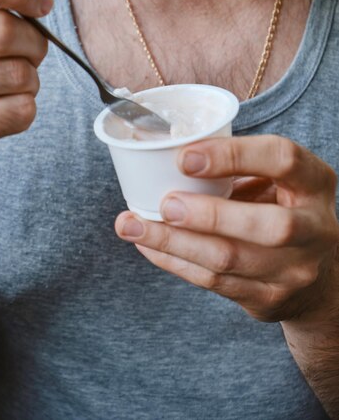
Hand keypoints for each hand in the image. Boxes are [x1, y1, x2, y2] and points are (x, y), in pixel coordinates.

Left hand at [115, 135, 338, 321]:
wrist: (316, 280)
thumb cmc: (283, 209)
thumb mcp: (279, 180)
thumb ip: (241, 166)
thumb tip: (168, 150)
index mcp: (315, 183)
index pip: (282, 159)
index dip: (233, 156)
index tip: (185, 158)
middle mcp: (315, 229)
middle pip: (269, 226)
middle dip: (209, 215)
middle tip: (165, 204)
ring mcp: (295, 270)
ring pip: (229, 259)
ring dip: (173, 242)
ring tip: (131, 226)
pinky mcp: (268, 298)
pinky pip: (213, 281)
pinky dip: (173, 261)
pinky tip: (147, 245)